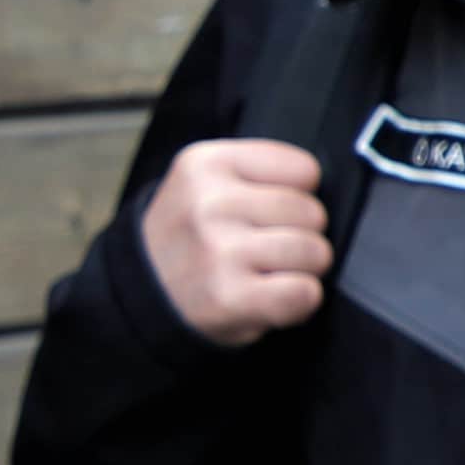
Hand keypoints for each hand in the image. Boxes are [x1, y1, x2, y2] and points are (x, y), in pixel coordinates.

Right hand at [141, 137, 333, 343]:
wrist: (141, 293)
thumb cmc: (189, 238)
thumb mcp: (206, 182)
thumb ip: (258, 173)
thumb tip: (323, 189)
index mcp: (206, 164)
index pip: (305, 169)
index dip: (297, 194)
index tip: (272, 211)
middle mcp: (211, 204)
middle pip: (312, 212)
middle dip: (302, 233)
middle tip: (270, 247)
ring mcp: (220, 251)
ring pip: (314, 252)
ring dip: (303, 269)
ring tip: (270, 272)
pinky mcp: (230, 297)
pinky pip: (305, 293)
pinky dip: (300, 300)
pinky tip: (273, 296)